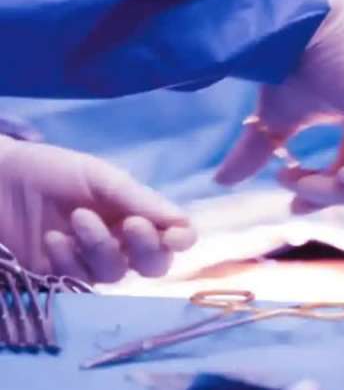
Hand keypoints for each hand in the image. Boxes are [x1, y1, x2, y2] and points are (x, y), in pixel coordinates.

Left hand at [0, 137, 195, 282]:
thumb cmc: (52, 170)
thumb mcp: (99, 176)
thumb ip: (140, 199)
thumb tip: (182, 223)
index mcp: (137, 213)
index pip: (173, 237)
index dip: (181, 240)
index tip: (175, 235)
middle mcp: (122, 241)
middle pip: (153, 265)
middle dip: (148, 249)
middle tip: (131, 224)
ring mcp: (91, 261)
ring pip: (116, 273)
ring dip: (101, 246)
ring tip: (76, 218)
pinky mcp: (61, 276)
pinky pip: (78, 280)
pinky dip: (69, 259)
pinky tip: (53, 238)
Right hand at [215, 0, 343, 213]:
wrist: (305, 28)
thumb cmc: (293, 62)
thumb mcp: (276, 119)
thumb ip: (260, 150)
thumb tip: (220, 181)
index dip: (327, 194)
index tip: (294, 208)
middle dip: (330, 194)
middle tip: (294, 192)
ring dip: (342, 190)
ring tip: (305, 181)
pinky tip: (342, 176)